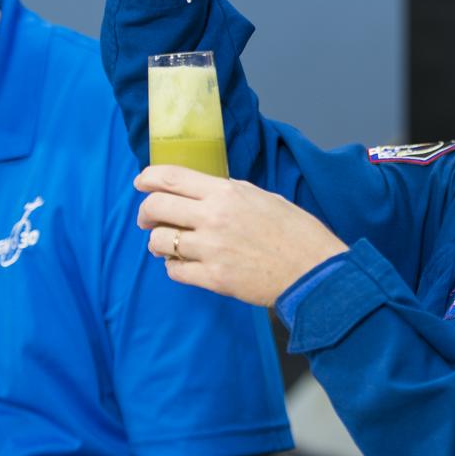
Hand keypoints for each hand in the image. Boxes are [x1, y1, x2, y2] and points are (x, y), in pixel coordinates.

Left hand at [135, 166, 348, 307]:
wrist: (313, 271)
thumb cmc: (295, 232)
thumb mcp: (262, 197)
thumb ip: (228, 193)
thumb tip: (202, 193)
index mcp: (226, 193)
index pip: (170, 178)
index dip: (147, 178)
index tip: (141, 183)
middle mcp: (213, 218)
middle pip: (155, 207)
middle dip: (145, 212)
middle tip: (147, 219)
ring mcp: (211, 249)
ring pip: (158, 241)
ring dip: (157, 242)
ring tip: (167, 245)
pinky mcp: (213, 278)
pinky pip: (174, 271)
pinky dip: (174, 266)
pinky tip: (185, 264)